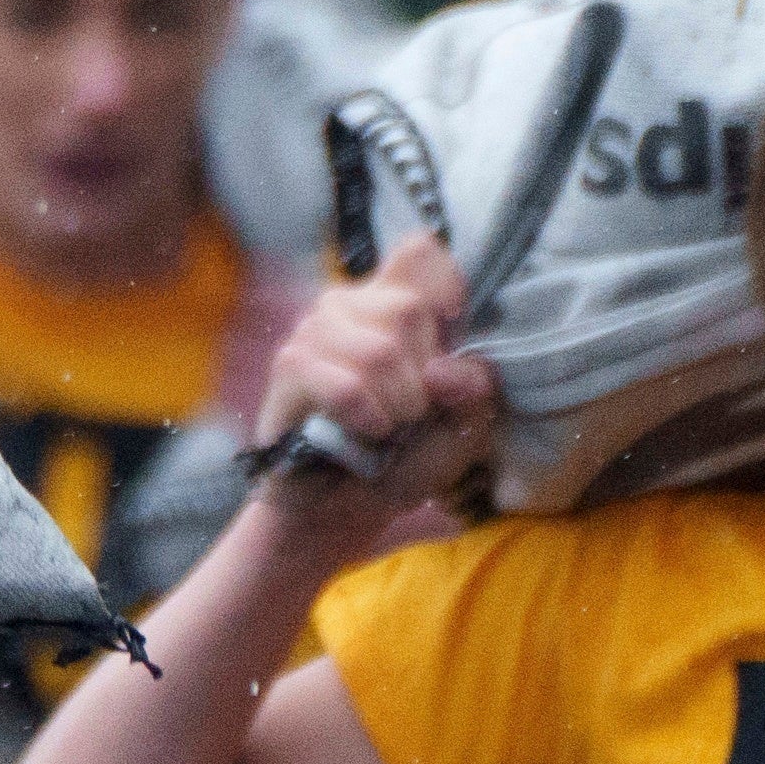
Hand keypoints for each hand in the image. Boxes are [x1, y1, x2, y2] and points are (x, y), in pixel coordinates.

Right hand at [249, 235, 498, 560]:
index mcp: (395, 305)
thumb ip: (473, 394)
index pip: (419, 252)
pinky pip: (346, 385)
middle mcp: (351, 306)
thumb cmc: (400, 462)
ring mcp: (316, 331)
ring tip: (384, 430)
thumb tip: (447, 371)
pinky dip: (365, 420)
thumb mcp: (460, 431)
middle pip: (409, 309)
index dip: (444, 285)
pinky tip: (360, 434)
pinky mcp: (291, 366)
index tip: (452, 334)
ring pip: (379, 351)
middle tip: (409, 414)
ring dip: (394, 407)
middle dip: (422, 379)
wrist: (341, 511)